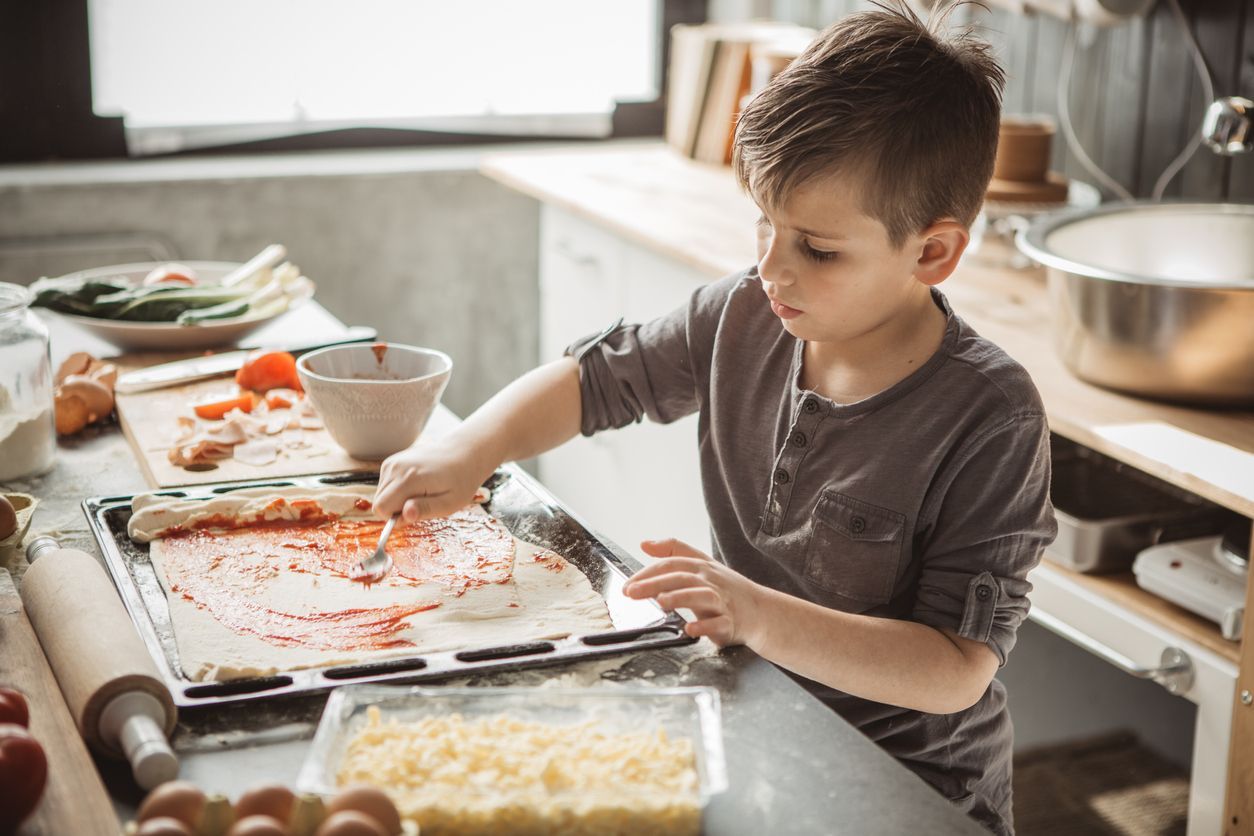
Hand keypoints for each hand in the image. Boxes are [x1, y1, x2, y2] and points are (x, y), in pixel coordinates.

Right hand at [373, 434, 493, 521]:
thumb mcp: (450, 503)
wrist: (463, 453)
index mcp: (408, 478)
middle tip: (421, 503)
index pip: (381, 508)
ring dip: (398, 500)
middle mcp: (396, 467)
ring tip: (422, 492)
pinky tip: (417, 485)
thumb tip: (405, 515)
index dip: (396, 518)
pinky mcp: (391, 462)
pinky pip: (384, 486)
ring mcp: (392, 462)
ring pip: (381, 495)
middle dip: (397, 510)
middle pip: (378, 503)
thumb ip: (425, 510)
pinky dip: (398, 491)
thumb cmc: (460, 481)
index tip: (415, 513)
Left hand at [623, 538, 763, 646]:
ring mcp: (722, 602)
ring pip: (701, 596)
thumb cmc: (727, 589)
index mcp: (701, 568)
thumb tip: (645, 544)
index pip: (671, 564)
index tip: (627, 584)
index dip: (647, 573)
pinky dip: (705, 626)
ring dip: (680, 597)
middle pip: (681, 578)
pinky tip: (690, 629)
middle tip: (631, 592)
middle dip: (654, 584)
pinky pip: (718, 624)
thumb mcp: (702, 564)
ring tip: (661, 602)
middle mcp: (710, 581)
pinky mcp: (731, 622)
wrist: (762, 611)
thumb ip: (674, 552)